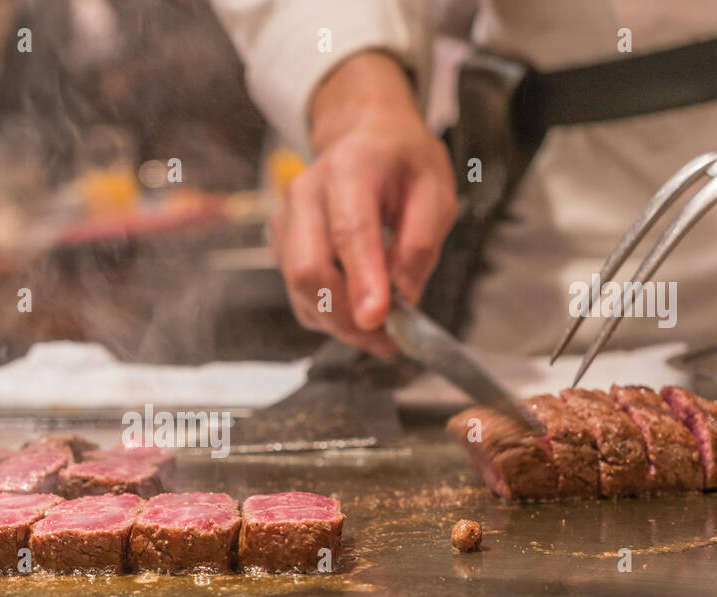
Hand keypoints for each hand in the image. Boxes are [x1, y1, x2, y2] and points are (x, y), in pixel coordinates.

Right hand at [271, 52, 457, 356]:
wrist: (362, 136)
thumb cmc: (400, 161)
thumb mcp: (434, 189)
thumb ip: (421, 241)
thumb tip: (405, 294)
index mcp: (351, 168)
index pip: (350, 230)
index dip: (362, 279)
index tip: (378, 318)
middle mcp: (307, 193)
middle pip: (310, 268)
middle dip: (346, 314)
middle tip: (387, 339)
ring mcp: (287, 220)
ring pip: (300, 289)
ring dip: (339, 323)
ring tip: (380, 334)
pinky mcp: (282, 245)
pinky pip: (300, 295)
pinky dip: (329, 316)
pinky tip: (357, 315)